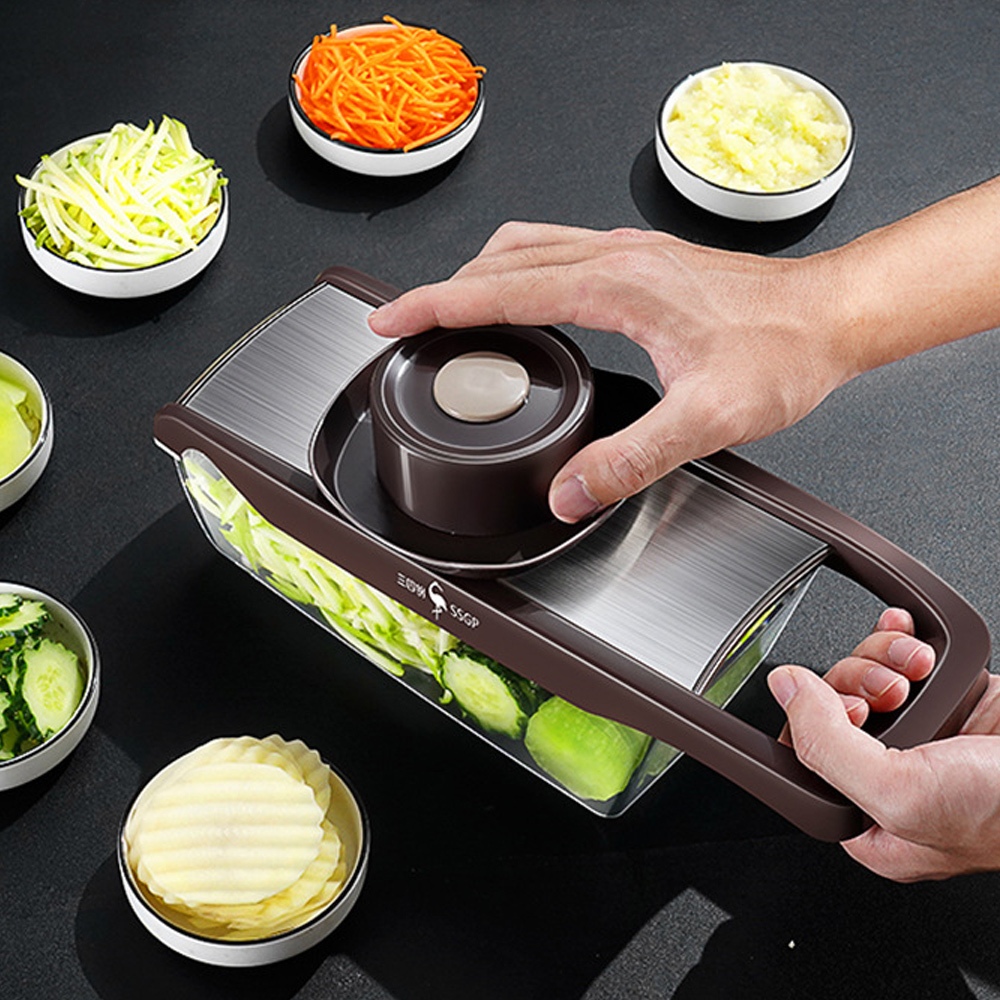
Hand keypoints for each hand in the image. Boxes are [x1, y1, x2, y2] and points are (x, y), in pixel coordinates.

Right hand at [368, 223, 854, 521]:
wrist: (829, 316)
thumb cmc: (781, 351)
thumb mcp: (705, 418)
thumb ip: (631, 459)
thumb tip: (572, 492)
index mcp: (615, 285)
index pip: (498, 290)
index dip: (434, 305)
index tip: (392, 319)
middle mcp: (616, 256)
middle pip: (500, 260)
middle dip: (441, 288)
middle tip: (405, 321)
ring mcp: (629, 252)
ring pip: (527, 245)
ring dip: (478, 273)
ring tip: (448, 308)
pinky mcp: (644, 260)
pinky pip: (558, 249)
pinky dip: (518, 269)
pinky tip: (524, 296)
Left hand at [768, 608, 999, 880]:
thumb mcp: (901, 794)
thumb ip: (827, 746)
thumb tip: (784, 690)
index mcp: (871, 821)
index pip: (803, 759)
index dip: (810, 723)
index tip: (845, 711)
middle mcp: (892, 777)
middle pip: (831, 707)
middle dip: (856, 683)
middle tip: (890, 695)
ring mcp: (923, 735)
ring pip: (864, 674)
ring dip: (882, 658)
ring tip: (916, 673)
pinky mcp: (952, 699)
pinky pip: (900, 655)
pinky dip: (900, 640)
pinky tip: (913, 642)